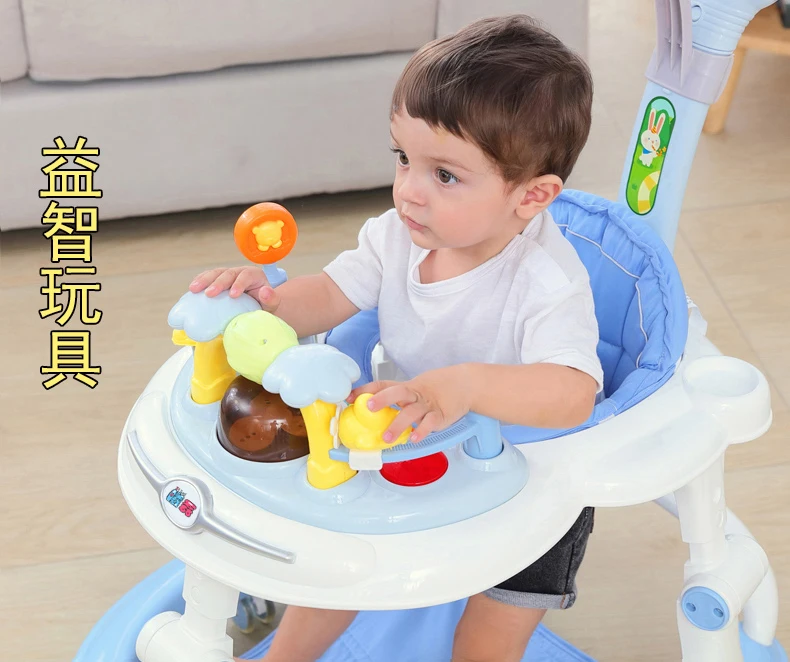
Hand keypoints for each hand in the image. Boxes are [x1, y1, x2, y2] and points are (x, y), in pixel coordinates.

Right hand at [189, 266, 279, 310]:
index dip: (239, 283)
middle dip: (218, 283)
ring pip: (215, 273)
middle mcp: (240, 272)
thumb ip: (272, 299)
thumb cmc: (265, 305)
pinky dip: (200, 281)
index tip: (233, 295)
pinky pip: (208, 278)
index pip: (246, 276)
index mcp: (254, 275)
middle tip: (209, 294)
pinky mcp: (219, 280)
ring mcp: (228, 275)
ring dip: (204, 280)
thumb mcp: (272, 304)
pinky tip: (192, 290)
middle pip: (228, 273)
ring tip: (194, 289)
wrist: (258, 305)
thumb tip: (265, 291)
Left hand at [348, 365, 470, 443]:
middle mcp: (414, 395)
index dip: (365, 390)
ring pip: (411, 412)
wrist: (465, 384)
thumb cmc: (436, 388)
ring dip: (398, 424)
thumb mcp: (415, 389)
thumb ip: (398, 399)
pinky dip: (421, 431)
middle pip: (397, 393)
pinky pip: (430, 423)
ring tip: (387, 437)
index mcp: (406, 387)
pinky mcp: (440, 415)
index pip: (382, 385)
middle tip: (368, 407)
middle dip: (381, 399)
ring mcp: (427, 405)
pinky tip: (413, 438)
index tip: (348, 396)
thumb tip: (372, 410)